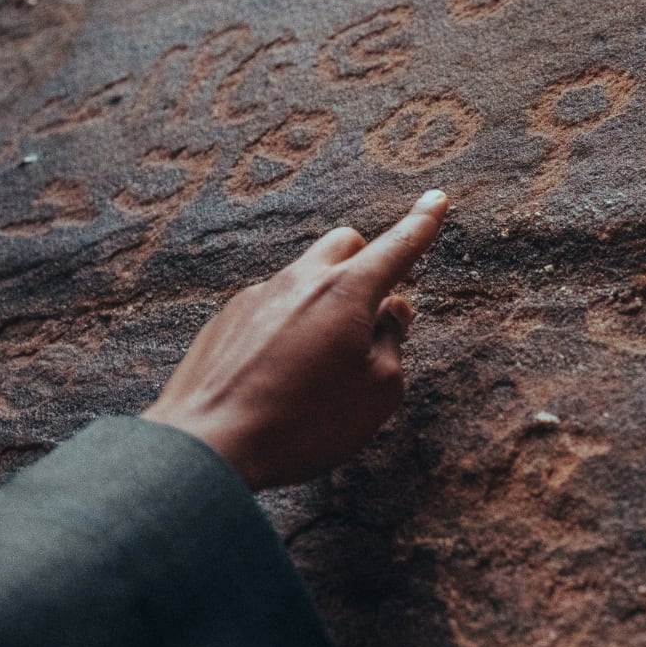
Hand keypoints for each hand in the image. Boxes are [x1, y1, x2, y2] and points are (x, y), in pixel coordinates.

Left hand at [142, 190, 448, 489]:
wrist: (208, 446)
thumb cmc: (304, 423)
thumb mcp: (377, 392)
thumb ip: (392, 342)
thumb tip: (390, 311)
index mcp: (347, 292)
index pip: (397, 246)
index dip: (422, 224)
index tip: (437, 200)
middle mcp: (300, 280)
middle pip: (345, 244)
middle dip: (366, 263)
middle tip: (373, 312)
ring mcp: (257, 296)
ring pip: (304, 277)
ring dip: (323, 301)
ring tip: (318, 364)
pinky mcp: (226, 320)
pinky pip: (269, 306)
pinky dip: (286, 326)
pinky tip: (277, 375)